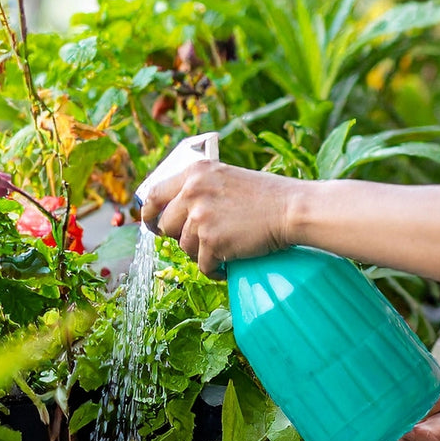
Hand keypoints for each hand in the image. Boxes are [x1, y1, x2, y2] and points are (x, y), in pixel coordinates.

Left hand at [139, 160, 298, 276]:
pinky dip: (215, 268)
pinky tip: (230, 261)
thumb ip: (199, 189)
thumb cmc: (266, 195)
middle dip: (180, 237)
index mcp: (195, 173)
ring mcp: (201, 217)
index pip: (154, 194)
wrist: (291, 209)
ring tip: (225, 247)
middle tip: (200, 241)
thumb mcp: (225, 178)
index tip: (152, 224)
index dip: (148, 213)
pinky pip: (203, 264)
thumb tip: (176, 213)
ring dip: (202, 252)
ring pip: (185, 247)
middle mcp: (192, 192)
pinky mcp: (212, 241)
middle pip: (166, 225)